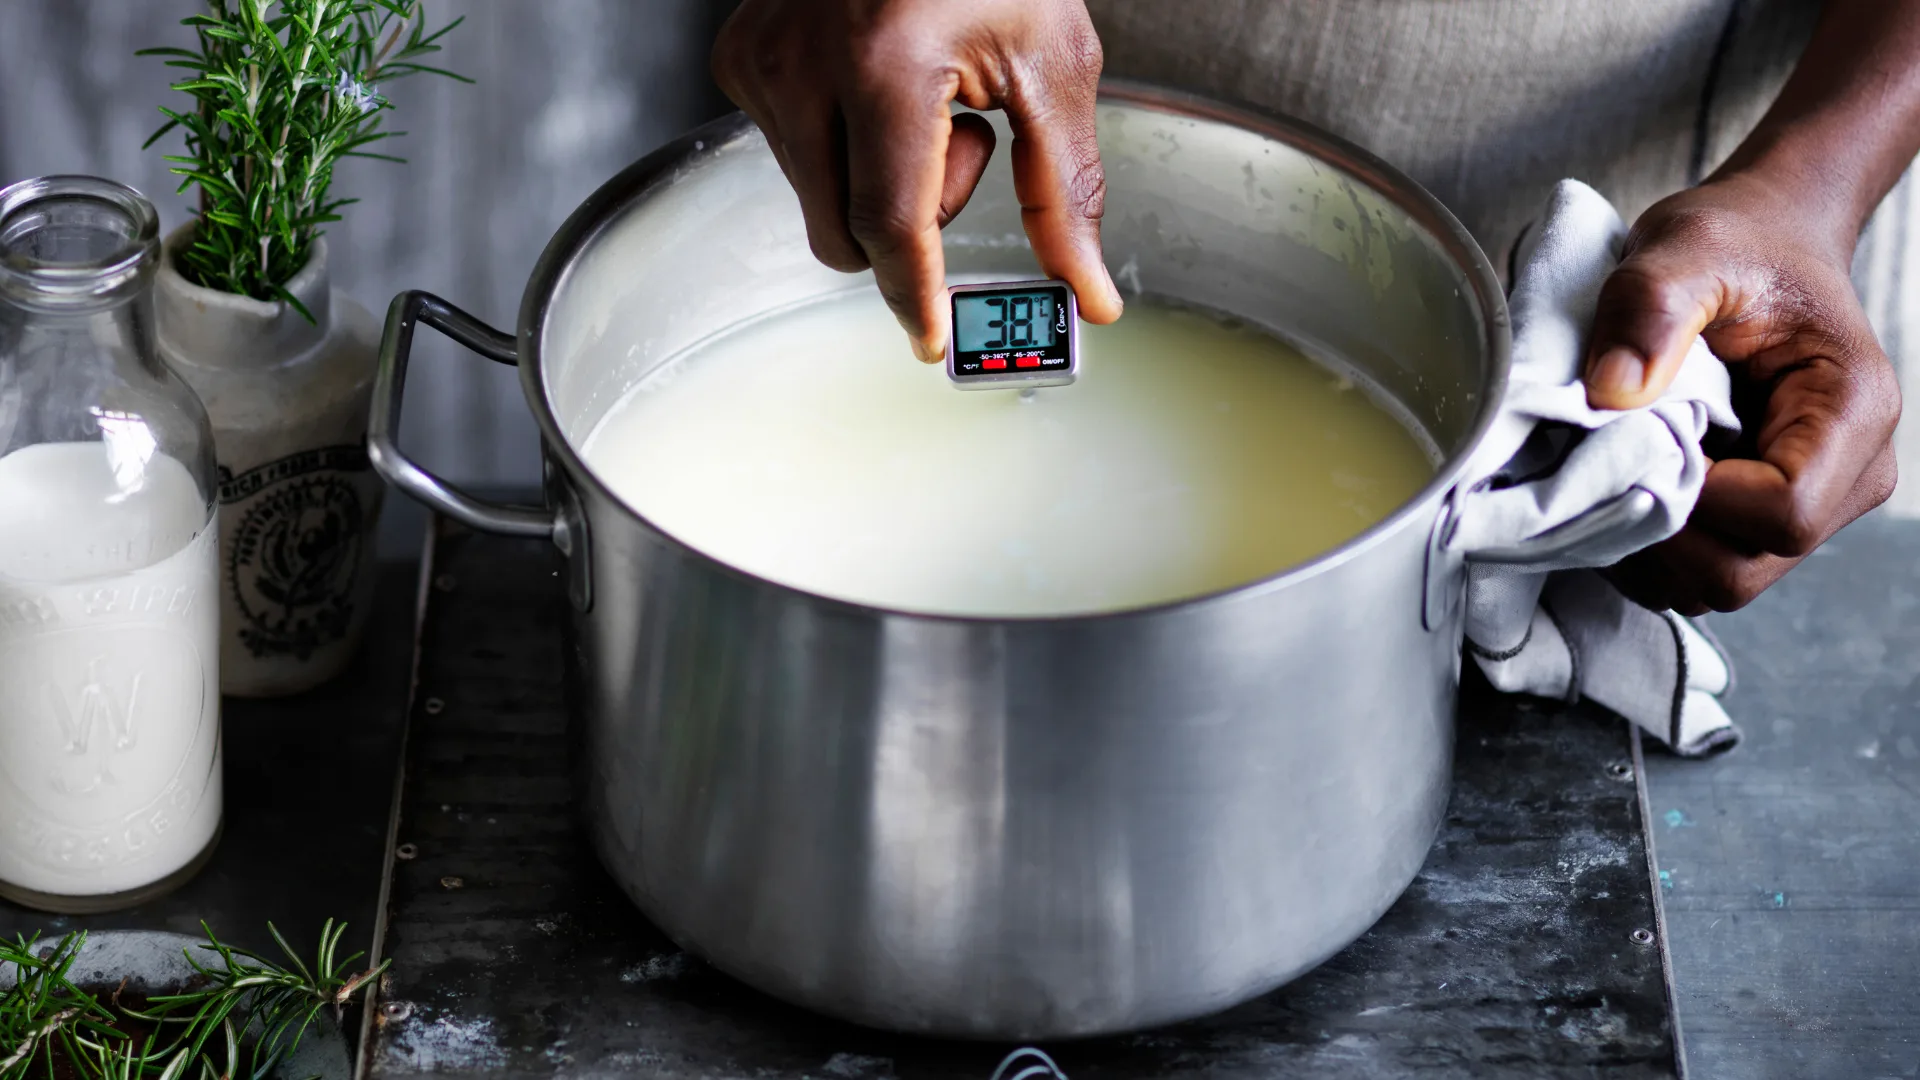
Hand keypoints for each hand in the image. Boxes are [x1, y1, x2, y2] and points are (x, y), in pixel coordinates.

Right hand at [711, 0, 1124, 362]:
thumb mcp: (1051, 65)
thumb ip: (1066, 191)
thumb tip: (1086, 292)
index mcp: (885, 66)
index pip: (892, 223)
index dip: (917, 295)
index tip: (933, 343)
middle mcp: (805, 66)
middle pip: (845, 237)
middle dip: (911, 228)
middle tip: (964, 147)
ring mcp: (762, 63)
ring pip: (816, 206)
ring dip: (877, 184)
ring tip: (920, 98)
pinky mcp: (740, 62)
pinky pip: (790, 158)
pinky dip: (840, 148)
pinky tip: (874, 85)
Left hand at [1583, 173, 1899, 614]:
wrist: (1759, 239)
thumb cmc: (1737, 240)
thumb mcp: (1685, 248)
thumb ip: (1648, 309)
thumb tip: (1612, 392)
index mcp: (1851, 411)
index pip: (1782, 513)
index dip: (1698, 504)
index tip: (1642, 451)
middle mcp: (1849, 474)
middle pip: (1748, 570)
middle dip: (1664, 538)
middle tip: (1608, 473)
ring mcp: (1812, 502)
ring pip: (1721, 583)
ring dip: (1650, 550)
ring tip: (1614, 477)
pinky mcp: (1764, 516)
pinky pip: (1702, 568)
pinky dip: (1651, 547)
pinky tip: (1626, 487)